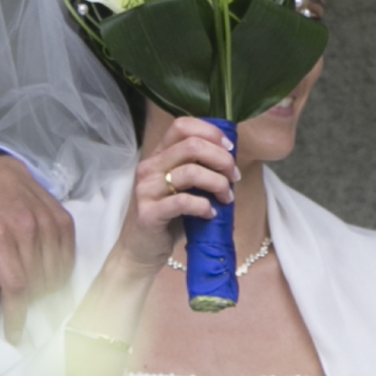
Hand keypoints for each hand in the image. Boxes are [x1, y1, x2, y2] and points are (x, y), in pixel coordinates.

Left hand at [0, 148, 73, 330]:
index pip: (16, 288)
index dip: (17, 317)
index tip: (14, 333)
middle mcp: (26, 229)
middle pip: (37, 285)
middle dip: (27, 304)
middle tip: (17, 303)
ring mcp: (48, 223)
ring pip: (56, 276)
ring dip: (44, 290)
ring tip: (29, 285)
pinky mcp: (64, 220)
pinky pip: (68, 260)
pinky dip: (59, 272)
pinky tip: (43, 270)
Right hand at [114, 116, 233, 278]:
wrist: (141, 250)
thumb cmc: (169, 217)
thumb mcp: (183, 186)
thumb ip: (199, 168)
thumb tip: (230, 158)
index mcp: (158, 155)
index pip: (182, 125)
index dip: (210, 132)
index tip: (229, 149)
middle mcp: (149, 167)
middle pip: (192, 145)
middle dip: (222, 159)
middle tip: (234, 176)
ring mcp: (146, 189)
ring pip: (191, 172)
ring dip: (218, 183)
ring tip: (226, 198)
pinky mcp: (149, 213)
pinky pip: (183, 202)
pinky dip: (204, 206)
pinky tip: (210, 213)